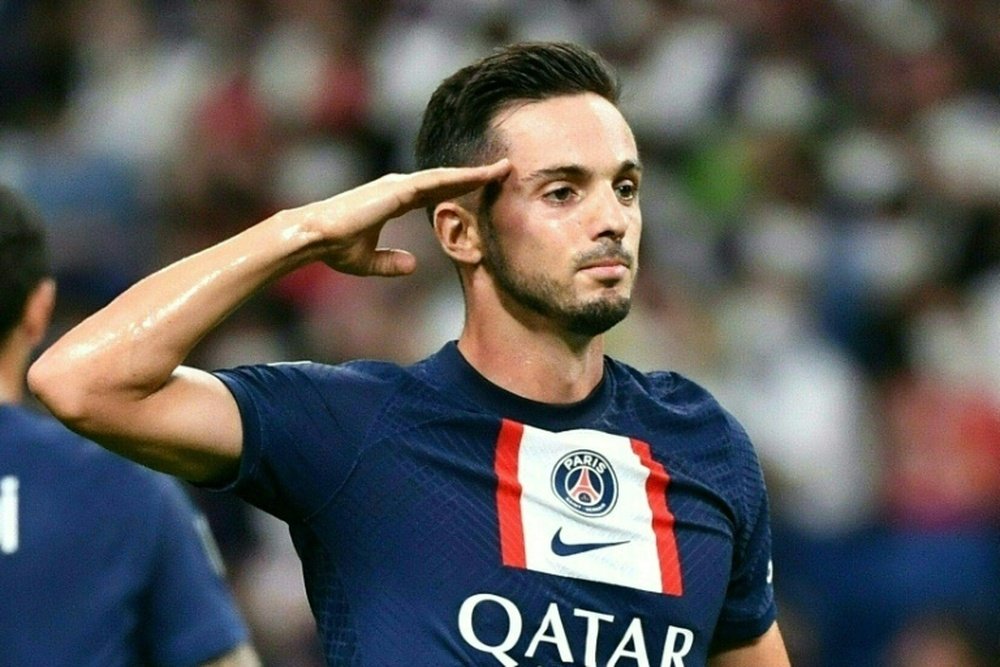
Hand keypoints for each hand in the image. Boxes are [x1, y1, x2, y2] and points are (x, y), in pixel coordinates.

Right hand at [289, 159, 510, 276]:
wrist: (314, 237)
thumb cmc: (335, 246)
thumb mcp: (368, 260)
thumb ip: (390, 263)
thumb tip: (412, 265)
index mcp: (395, 199)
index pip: (437, 190)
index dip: (462, 187)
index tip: (485, 185)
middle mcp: (399, 187)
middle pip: (446, 179)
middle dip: (476, 175)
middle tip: (506, 169)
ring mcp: (397, 185)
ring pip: (444, 176)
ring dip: (475, 172)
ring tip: (503, 168)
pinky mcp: (395, 190)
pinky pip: (432, 182)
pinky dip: (457, 178)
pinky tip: (479, 176)